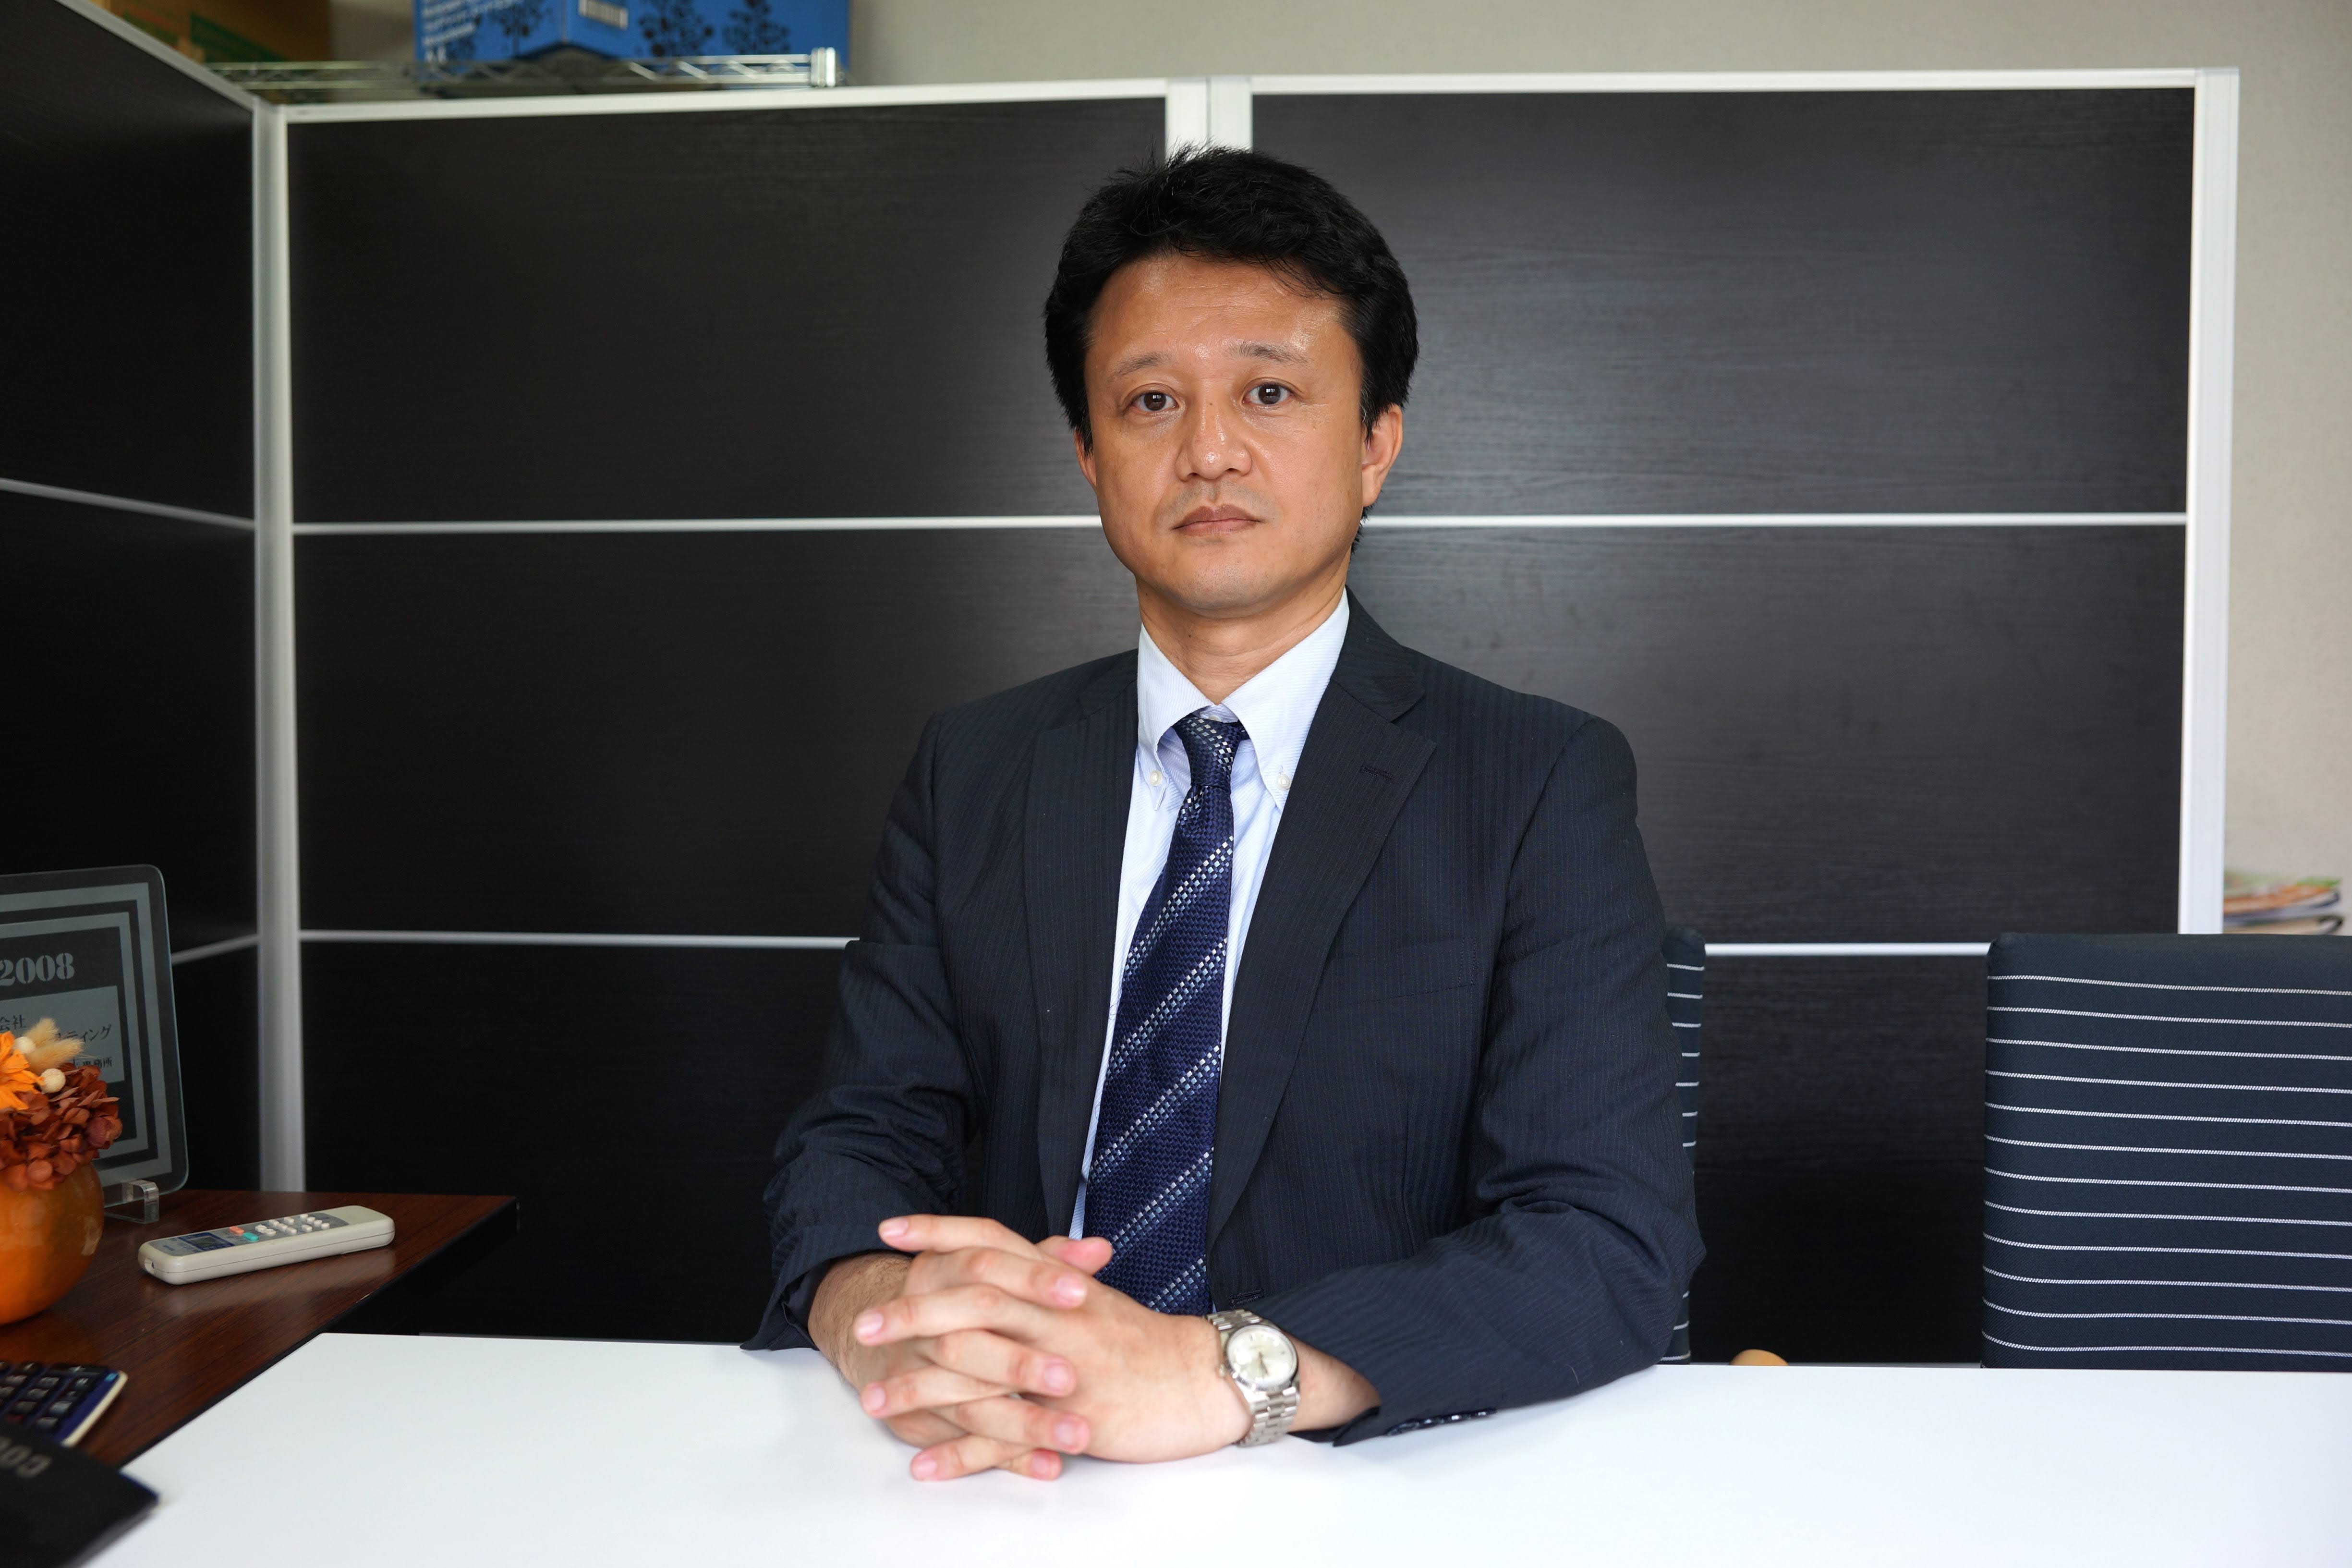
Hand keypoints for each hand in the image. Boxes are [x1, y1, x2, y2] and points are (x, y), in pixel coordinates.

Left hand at [854, 1215, 1251, 1477]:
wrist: (1204, 1382)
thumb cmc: (1145, 1343)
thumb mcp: (1095, 1299)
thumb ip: (1050, 1276)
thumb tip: (1006, 1257)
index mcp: (1059, 1282)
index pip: (990, 1241)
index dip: (939, 1231)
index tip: (890, 1230)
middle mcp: (1056, 1316)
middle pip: (971, 1301)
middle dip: (911, 1313)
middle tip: (863, 1324)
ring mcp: (1063, 1367)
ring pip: (977, 1370)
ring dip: (919, 1388)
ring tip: (873, 1399)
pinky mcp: (1071, 1419)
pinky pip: (1004, 1438)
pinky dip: (960, 1454)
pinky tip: (923, 1464)